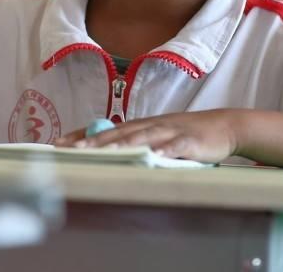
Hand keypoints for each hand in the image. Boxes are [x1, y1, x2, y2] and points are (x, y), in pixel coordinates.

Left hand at [56, 109, 240, 162]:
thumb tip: (106, 154)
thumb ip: (135, 145)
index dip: (82, 135)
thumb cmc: (186, 136)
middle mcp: (150, 125)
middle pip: (117, 132)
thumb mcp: (158, 138)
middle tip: (69, 149)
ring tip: (101, 151)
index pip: (105, 130)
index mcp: (140, 126)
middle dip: (92, 140)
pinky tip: (152, 156)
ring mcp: (169, 132)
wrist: (224, 126)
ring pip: (141, 137)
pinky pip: (173, 147)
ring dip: (120, 144)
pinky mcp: (188, 142)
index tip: (58, 144)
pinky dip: (162, 151)